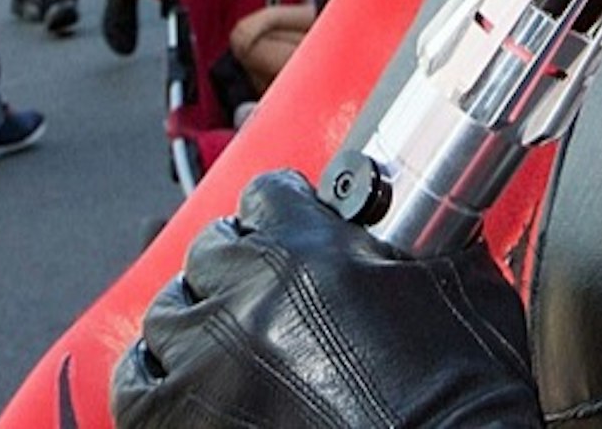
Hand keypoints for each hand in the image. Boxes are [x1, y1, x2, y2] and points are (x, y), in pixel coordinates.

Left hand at [113, 172, 542, 428]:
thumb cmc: (463, 398)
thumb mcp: (461, 289)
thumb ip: (418, 244)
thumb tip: (414, 232)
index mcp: (304, 248)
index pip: (267, 195)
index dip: (285, 213)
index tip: (292, 229)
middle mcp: (240, 298)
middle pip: (213, 251)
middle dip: (241, 266)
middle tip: (271, 295)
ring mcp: (202, 366)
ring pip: (170, 313)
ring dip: (198, 320)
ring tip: (228, 341)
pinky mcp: (175, 422)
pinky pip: (138, 382)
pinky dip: (157, 375)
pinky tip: (184, 380)